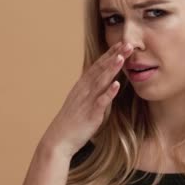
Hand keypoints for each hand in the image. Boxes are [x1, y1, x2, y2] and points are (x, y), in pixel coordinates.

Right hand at [40, 41, 133, 158]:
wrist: (58, 141)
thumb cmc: (70, 123)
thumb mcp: (80, 102)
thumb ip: (91, 93)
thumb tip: (102, 86)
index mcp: (81, 87)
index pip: (96, 66)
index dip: (108, 54)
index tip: (120, 44)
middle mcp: (83, 91)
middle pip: (100, 69)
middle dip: (114, 56)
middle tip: (127, 43)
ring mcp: (86, 102)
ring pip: (100, 82)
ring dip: (111, 69)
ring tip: (122, 57)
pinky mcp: (90, 114)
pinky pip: (100, 102)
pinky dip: (108, 93)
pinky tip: (117, 85)